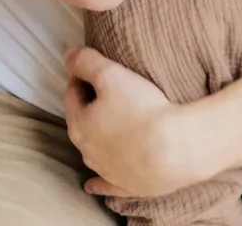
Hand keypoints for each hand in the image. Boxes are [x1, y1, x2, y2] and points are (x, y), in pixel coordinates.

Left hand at [64, 48, 207, 198]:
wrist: (174, 150)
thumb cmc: (141, 110)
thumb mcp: (111, 75)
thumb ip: (86, 62)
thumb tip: (67, 55)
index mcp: (80, 123)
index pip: (72, 93)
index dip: (80, 76)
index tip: (91, 67)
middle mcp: (87, 151)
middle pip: (82, 121)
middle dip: (88, 104)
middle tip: (102, 90)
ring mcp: (106, 171)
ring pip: (93, 150)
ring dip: (96, 136)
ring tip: (105, 124)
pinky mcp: (125, 186)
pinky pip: (106, 184)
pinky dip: (98, 182)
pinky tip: (91, 185)